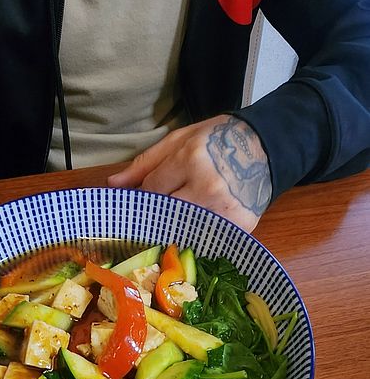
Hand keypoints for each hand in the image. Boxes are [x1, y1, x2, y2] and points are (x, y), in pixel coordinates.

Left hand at [109, 115, 271, 231]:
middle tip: (154, 217)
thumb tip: (112, 185)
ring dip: (175, 228)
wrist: (267, 146)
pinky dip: (198, 236)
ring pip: (183, 230)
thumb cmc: (219, 139)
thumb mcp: (180, 139)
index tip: (144, 200)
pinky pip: (207, 239)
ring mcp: (225, 210)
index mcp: (190, 160)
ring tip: (175, 222)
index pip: (152, 190)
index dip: (144, 197)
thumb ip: (145, 163)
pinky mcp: (240, 226)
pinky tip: (196, 230)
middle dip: (156, 216)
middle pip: (164, 214)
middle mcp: (207, 187)